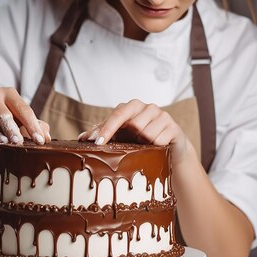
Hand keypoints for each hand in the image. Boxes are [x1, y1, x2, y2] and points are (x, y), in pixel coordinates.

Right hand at [0, 87, 50, 150]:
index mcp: (9, 93)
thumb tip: (47, 136)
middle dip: (13, 129)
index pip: (24, 109)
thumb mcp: (18, 123)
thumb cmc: (1, 124)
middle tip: (19, 143)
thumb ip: (33, 127)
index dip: (33, 126)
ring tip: (6, 144)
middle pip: (4, 113)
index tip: (40, 141)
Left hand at [78, 99, 192, 160]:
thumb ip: (102, 134)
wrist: (168, 149)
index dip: (107, 129)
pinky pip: (160, 140)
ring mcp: (162, 115)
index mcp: (132, 107)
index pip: (117, 115)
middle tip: (133, 145)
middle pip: (134, 124)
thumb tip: (82, 138)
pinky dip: (156, 148)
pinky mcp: (174, 127)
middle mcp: (147, 107)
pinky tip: (157, 148)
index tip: (97, 143)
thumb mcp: (120, 137)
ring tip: (145, 146)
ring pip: (147, 134)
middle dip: (131, 138)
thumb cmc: (140, 141)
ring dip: (144, 144)